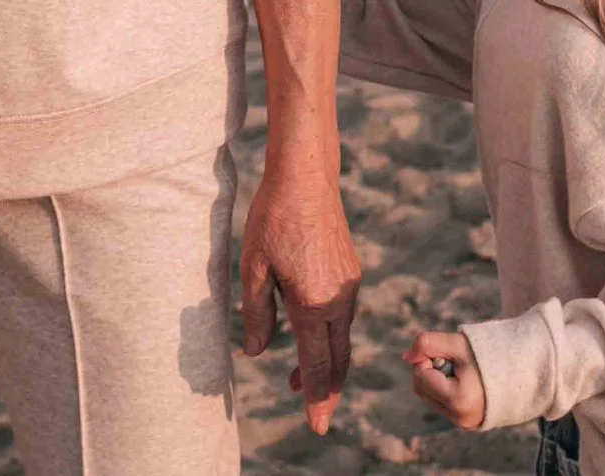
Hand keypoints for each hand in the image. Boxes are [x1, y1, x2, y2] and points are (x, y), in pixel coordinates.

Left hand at [239, 165, 360, 433]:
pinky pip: (343, 317)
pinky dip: (331, 338)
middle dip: (327, 392)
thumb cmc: (272, 219)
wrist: (306, 179)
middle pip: (337, 360)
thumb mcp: (253, 268)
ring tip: (302, 381)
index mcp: (312, 304)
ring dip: (327, 364)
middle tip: (318, 418)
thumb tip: (256, 352)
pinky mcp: (351, 274)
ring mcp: (349, 287)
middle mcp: (337, 301)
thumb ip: (256, 314)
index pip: (316, 365)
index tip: (317, 425)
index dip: (315, 397)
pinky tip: (313, 338)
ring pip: (342, 340)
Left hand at [405, 330, 486, 427]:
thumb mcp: (457, 343)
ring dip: (438, 380)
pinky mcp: (468, 424)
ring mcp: (465, 424)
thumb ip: (427, 344)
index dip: (428, 358)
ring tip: (463, 373)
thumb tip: (406, 357)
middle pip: (421, 388)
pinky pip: (442, 404)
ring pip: (429, 397)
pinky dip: (446, 390)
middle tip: (455, 362)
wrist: (522, 372)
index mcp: (458, 401)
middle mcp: (461, 418)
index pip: (420, 376)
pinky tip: (466, 382)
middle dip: (431, 370)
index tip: (448, 353)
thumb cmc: (490, 355)